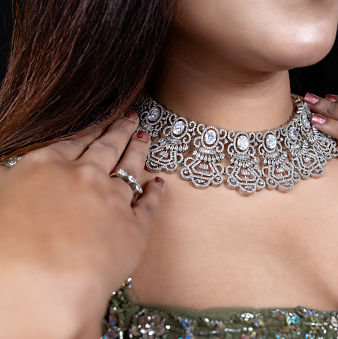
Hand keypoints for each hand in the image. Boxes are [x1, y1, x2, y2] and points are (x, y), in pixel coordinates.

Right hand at [0, 112, 163, 337]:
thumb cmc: (8, 250)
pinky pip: (150, 203)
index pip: (73, 142)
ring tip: (145, 137)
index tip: (102, 121)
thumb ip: (12, 180)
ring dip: (139, 151)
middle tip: (130, 118)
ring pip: (130, 168)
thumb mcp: (0, 201)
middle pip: (106, 147)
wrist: (42, 285)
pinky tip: (158, 184)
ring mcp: (113, 199)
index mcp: (46, 167)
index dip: (90, 130)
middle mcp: (84, 176)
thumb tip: (13, 173)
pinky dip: (156, 192)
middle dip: (119, 130)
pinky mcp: (135, 226)